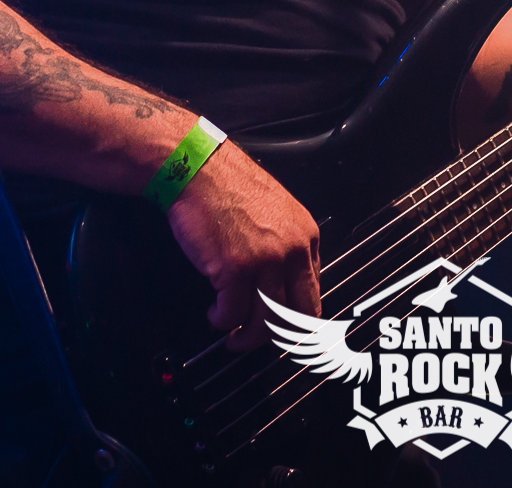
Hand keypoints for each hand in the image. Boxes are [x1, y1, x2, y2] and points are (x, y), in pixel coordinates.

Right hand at [166, 142, 320, 350]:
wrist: (197, 168)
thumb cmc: (228, 187)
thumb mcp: (275, 212)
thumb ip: (286, 247)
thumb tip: (283, 287)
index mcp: (306, 236)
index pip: (313, 295)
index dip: (298, 322)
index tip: (286, 333)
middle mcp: (292, 250)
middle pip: (297, 315)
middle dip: (278, 338)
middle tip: (261, 342)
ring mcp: (265, 260)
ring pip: (266, 322)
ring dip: (247, 338)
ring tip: (233, 336)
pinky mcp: (234, 268)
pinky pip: (232, 314)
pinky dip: (222, 321)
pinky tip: (215, 314)